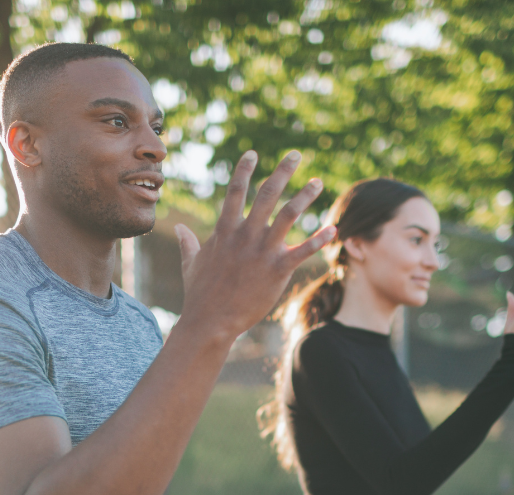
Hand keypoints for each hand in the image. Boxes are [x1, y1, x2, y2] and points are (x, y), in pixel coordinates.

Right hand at [175, 151, 336, 343]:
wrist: (210, 321)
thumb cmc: (199, 294)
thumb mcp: (191, 264)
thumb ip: (188, 242)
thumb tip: (179, 228)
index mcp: (224, 232)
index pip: (234, 192)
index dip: (243, 170)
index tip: (253, 153)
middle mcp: (244, 235)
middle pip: (266, 194)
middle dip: (282, 171)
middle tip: (295, 154)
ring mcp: (262, 251)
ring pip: (288, 215)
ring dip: (305, 196)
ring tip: (317, 182)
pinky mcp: (277, 269)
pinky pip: (303, 250)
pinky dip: (319, 239)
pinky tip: (334, 228)